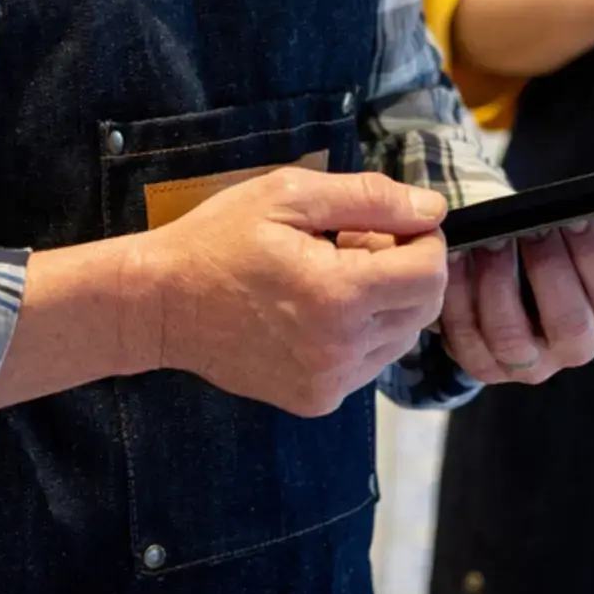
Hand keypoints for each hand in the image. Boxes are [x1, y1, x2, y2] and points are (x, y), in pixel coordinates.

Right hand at [134, 169, 452, 418]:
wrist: (160, 304)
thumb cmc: (218, 240)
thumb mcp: (288, 194)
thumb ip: (369, 198)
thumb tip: (432, 210)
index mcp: (339, 293)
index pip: (430, 271)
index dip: (420, 238)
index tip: (386, 223)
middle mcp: (342, 347)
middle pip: (424, 307)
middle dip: (404, 269)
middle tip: (353, 245)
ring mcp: (330, 381)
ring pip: (401, 337)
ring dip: (384, 303)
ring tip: (331, 277)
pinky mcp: (317, 399)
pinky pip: (369, 363)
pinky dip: (360, 334)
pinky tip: (316, 311)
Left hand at [441, 194, 593, 387]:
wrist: (523, 272)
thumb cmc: (578, 248)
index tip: (574, 216)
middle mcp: (578, 348)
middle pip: (568, 322)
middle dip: (546, 270)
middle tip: (528, 226)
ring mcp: (530, 363)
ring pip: (512, 336)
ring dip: (497, 285)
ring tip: (489, 240)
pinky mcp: (484, 365)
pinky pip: (467, 341)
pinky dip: (458, 300)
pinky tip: (456, 261)